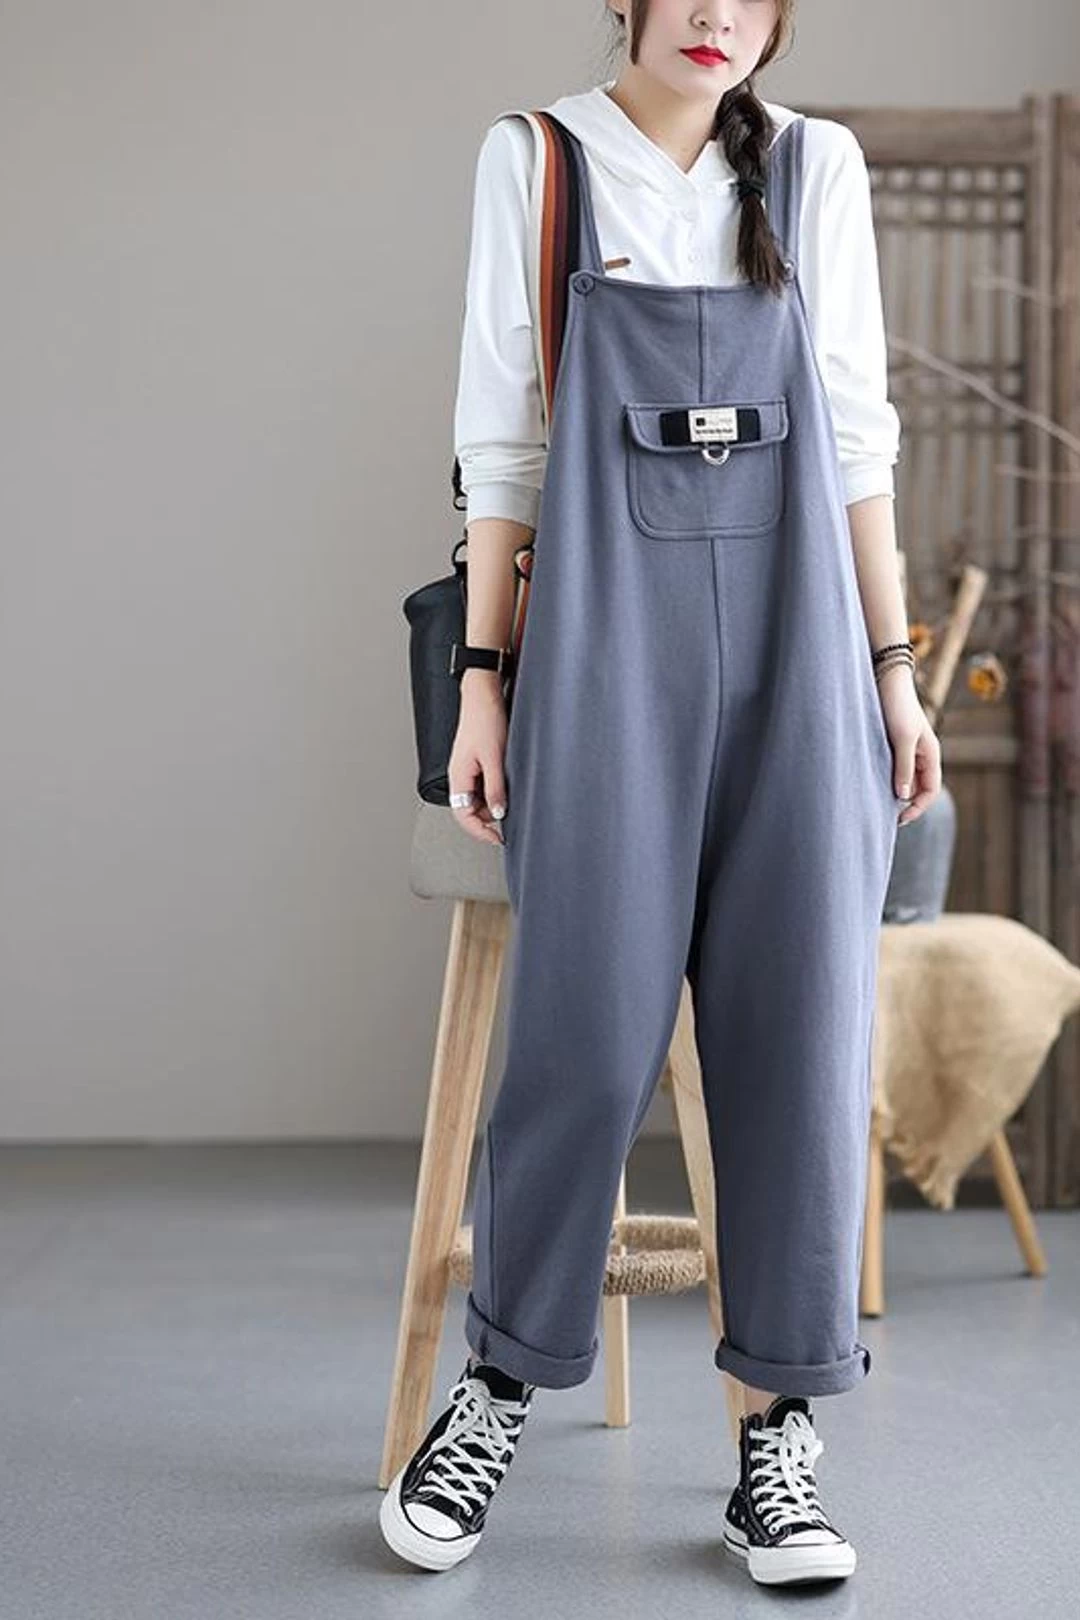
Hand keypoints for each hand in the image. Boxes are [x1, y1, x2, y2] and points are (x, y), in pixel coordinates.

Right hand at [448, 671, 508, 845]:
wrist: (484, 694)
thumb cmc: (485, 719)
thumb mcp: (495, 758)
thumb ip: (496, 788)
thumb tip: (498, 813)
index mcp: (458, 777)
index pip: (463, 816)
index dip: (480, 832)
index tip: (498, 839)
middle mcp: (460, 776)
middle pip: (469, 811)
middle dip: (487, 820)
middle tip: (508, 823)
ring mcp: (468, 769)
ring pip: (477, 799)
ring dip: (492, 805)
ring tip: (510, 802)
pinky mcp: (477, 762)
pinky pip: (483, 786)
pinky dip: (494, 792)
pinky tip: (507, 787)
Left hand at [877, 664, 942, 825]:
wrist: (886, 680)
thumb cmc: (897, 707)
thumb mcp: (903, 739)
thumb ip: (904, 766)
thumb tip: (903, 795)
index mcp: (930, 754)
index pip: (931, 790)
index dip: (918, 807)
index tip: (900, 818)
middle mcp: (922, 754)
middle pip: (919, 788)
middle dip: (907, 804)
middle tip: (887, 818)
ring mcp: (908, 749)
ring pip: (906, 779)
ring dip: (897, 793)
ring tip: (879, 804)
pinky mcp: (893, 744)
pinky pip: (894, 769)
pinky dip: (888, 780)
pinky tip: (873, 785)